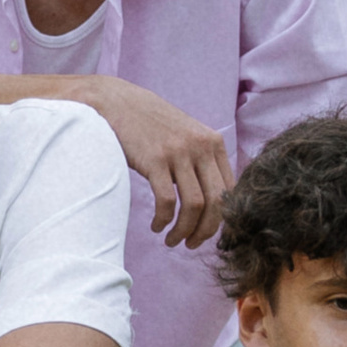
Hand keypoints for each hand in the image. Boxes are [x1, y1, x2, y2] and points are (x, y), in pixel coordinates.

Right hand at [78, 79, 232, 247]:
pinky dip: (163, 221)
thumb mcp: (186, 135)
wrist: (117, 101)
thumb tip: (213, 200)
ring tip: (172, 240)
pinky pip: (167, 202)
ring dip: (184, 231)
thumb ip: (201, 159)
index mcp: (213, 143)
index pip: (230, 191)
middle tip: (191, 244)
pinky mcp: (155, 160)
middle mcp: (201, 147)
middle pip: (217, 203)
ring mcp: (178, 153)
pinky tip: (156, 225)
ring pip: (194, 207)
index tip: (207, 231)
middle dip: (206, 231)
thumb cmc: (150, 124)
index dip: (222, 218)